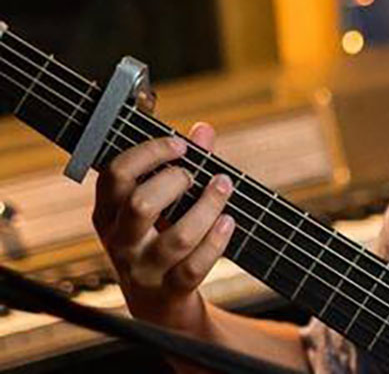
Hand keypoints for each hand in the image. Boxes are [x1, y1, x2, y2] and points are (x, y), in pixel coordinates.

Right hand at [91, 122, 234, 334]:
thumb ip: (183, 166)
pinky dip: (216, 241)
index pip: (115, 175)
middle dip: (174, 181)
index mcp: (108, 214)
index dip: (149, 153)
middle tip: (194, 175)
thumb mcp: (162, 207)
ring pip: (176, 237)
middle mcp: (120, 242)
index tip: (179, 145)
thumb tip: (203, 130)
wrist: (159, 308)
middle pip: (140, 204)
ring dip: (207, 207)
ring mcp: (143, 270)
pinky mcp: (169, 293)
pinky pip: (194, 267)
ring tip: (223, 187)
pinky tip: (229, 221)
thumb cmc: (159, 241)